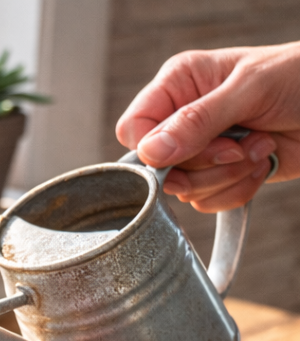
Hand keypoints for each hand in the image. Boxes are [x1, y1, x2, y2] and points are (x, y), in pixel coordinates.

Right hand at [116, 43, 299, 210]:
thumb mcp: (249, 90)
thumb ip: (197, 121)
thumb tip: (151, 153)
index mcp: (178, 85)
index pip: (133, 130)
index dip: (153, 150)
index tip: (188, 150)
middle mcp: (181, 119)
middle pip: (160, 169)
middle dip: (205, 165)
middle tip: (238, 145)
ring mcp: (200, 150)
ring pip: (185, 190)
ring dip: (228, 177)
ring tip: (258, 146)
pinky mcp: (218, 175)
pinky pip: (207, 203)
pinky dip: (238, 190)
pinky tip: (260, 161)